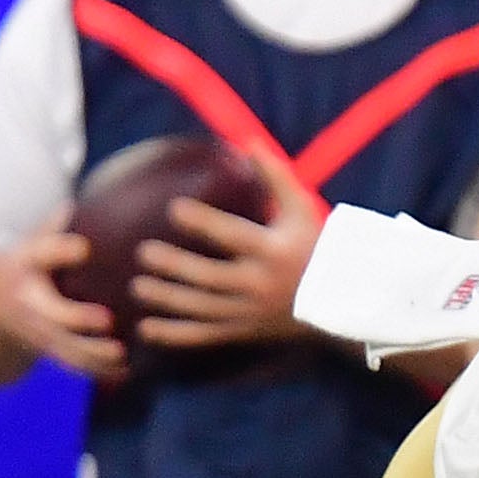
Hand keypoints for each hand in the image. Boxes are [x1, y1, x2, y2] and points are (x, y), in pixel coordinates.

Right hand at [0, 209, 125, 383]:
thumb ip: (59, 224)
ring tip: (122, 355)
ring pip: (64, 347)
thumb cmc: (23, 262)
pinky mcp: (48, 349)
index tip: (83, 247)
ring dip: (93, 355)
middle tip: (107, 320)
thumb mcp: (30, 239)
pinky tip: (129, 373)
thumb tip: (97, 195)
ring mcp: (37, 329)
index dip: (60, 250)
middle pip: (52, 313)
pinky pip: (73, 364)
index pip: (41, 252)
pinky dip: (99, 371)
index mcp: (25, 264)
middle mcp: (29, 300)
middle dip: (76, 319)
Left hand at [134, 154, 322, 352]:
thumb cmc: (316, 246)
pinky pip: (205, 336)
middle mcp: (259, 284)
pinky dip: (175, 335)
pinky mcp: (244, 331)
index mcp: (272, 251)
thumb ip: (275, 176)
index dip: (203, 222)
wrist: (341, 301)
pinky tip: (145, 329)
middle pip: (210, 278)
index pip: (233, 236)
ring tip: (137, 287)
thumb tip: (248, 141)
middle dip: (176, 266)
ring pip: (202, 309)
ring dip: (168, 300)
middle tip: (144, 252)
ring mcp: (250, 312)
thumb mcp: (301, 209)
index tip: (174, 209)